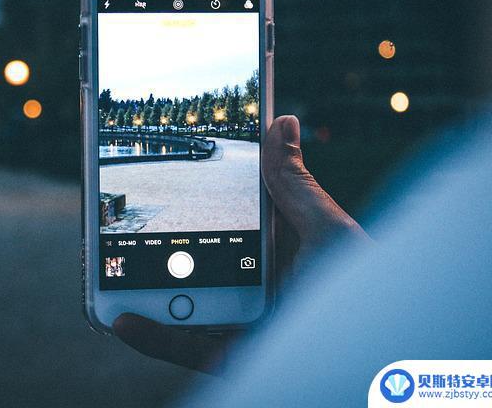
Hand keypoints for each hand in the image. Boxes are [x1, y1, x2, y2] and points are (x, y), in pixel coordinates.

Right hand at [112, 115, 369, 372]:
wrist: (383, 370)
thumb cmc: (368, 297)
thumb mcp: (329, 233)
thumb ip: (295, 185)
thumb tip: (281, 122)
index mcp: (279, 251)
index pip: (229, 217)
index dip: (195, 196)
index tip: (161, 171)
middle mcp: (256, 287)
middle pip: (194, 260)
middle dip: (155, 242)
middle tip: (120, 218)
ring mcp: (240, 324)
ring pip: (180, 303)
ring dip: (140, 288)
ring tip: (108, 266)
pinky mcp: (231, 360)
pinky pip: (182, 350)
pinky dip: (149, 338)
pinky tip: (120, 320)